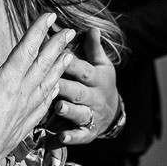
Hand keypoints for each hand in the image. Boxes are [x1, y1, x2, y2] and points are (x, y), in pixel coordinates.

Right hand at [0, 3, 73, 165]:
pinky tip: (54, 90)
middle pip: (44, 65)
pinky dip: (52, 93)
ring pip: (48, 85)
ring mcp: (25, 113)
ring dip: (60, 68)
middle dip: (58, 46)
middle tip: (70, 31)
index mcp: (7, 82)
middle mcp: (21, 95)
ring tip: (70, 56)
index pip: (27, 49)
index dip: (39, 30)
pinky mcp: (23, 127)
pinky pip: (44, 106)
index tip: (51, 15)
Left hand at [46, 28, 117, 145]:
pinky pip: (80, 136)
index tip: (58, 54)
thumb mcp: (102, 65)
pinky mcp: (89, 132)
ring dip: (69, 111)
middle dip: (66, 87)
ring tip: (58, 107)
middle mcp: (94, 97)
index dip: (71, 63)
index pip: (83, 69)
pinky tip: (60, 137)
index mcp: (96, 78)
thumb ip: (94, 48)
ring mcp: (92, 115)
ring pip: (80, 113)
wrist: (114, 113)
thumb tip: (92, 28)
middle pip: (79, 91)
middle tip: (52, 82)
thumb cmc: (101, 83)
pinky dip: (71, 137)